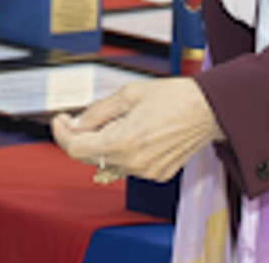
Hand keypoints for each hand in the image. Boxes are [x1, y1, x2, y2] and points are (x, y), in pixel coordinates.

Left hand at [52, 77, 225, 182]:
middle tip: (78, 118)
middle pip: (88, 158)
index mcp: (123, 141)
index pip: (75, 149)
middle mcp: (134, 162)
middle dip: (78, 138)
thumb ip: (97, 111)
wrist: (209, 110)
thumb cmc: (174, 97)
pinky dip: (119, 153)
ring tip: (109, 122)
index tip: (59, 120)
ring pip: (106, 164)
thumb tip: (76, 123)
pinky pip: (127, 167)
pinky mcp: (157, 174)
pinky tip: (128, 134)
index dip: (61, 134)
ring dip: (99, 146)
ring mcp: (147, 172)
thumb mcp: (128, 94)